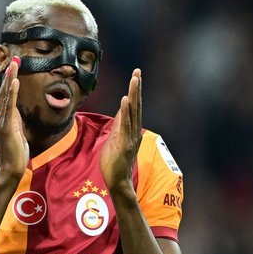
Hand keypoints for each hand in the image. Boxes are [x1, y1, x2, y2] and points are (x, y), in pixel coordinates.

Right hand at [0, 56, 28, 180]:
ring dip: (10, 79)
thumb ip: (15, 121)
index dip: (9, 81)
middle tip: (15, 59)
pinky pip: (9, 106)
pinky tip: (14, 81)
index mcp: (0, 119)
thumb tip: (17, 110)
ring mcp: (0, 122)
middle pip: (3, 92)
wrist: (10, 170)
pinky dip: (12, 93)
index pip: (5, 96)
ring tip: (15, 64)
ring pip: (5, 96)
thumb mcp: (16, 133)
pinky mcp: (6, 127)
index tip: (14, 67)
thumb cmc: (15, 154)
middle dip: (9, 75)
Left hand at [100, 68, 142, 193]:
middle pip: (136, 106)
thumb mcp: (115, 138)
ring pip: (133, 112)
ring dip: (133, 95)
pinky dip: (126, 112)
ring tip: (134, 80)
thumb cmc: (115, 162)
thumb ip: (119, 124)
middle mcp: (134, 131)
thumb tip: (121, 110)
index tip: (136, 75)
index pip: (134, 106)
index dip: (135, 91)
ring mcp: (130, 137)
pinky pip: (125, 125)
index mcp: (131, 129)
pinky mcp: (125, 144)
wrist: (118, 181)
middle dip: (136, 88)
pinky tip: (125, 100)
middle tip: (137, 71)